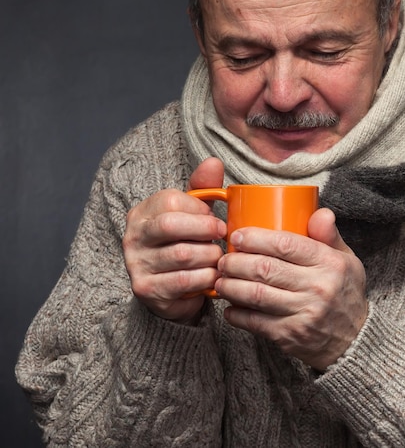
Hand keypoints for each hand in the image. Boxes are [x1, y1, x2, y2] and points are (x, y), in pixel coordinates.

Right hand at [123, 158, 226, 323]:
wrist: (171, 289)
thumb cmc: (186, 243)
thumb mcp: (193, 213)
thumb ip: (204, 188)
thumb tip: (214, 162)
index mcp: (143, 212)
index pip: (172, 200)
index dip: (200, 209)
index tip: (216, 219)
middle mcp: (133, 236)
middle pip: (171, 225)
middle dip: (206, 230)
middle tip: (223, 235)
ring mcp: (136, 264)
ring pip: (182, 254)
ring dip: (210, 255)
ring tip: (219, 257)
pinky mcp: (147, 289)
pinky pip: (185, 280)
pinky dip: (207, 277)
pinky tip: (214, 275)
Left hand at [215, 208, 367, 370]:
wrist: (355, 341)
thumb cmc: (345, 292)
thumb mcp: (347, 259)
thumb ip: (329, 235)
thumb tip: (320, 212)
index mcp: (330, 263)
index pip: (286, 245)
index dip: (256, 238)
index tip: (238, 235)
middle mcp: (317, 288)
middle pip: (265, 269)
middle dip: (236, 261)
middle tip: (223, 258)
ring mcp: (303, 314)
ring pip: (256, 295)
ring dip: (231, 286)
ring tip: (221, 279)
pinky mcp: (290, 336)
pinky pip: (255, 322)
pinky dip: (237, 314)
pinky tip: (230, 306)